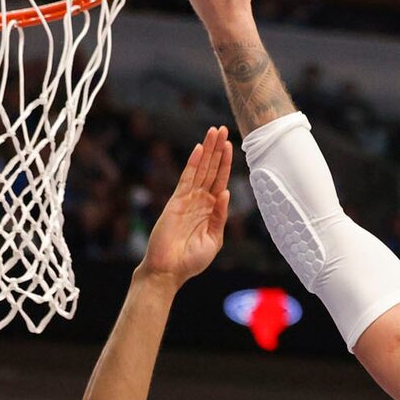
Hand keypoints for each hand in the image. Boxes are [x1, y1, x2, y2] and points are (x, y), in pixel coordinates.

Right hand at [139, 129, 230, 284]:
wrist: (169, 270)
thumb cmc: (191, 260)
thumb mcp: (214, 240)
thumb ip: (220, 216)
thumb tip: (226, 193)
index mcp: (211, 210)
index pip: (220, 181)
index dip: (225, 163)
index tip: (230, 145)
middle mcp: (199, 201)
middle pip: (211, 169)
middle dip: (217, 150)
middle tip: (222, 128)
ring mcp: (187, 199)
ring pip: (200, 169)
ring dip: (207, 150)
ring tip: (214, 132)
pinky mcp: (176, 201)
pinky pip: (186, 178)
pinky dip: (193, 163)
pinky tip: (199, 148)